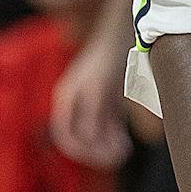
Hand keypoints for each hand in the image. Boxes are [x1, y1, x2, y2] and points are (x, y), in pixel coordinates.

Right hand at [52, 48, 131, 171]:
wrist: (124, 33)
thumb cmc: (108, 59)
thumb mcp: (98, 87)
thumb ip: (91, 113)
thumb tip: (87, 139)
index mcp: (66, 99)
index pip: (65, 135)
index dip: (81, 151)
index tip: (102, 158)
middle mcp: (74, 102)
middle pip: (80, 138)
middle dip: (97, 150)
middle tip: (119, 156)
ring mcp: (90, 101)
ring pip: (94, 134)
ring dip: (106, 146)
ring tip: (124, 150)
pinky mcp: (105, 99)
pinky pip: (105, 125)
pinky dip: (113, 136)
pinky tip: (125, 142)